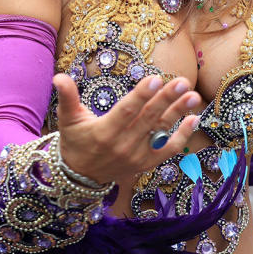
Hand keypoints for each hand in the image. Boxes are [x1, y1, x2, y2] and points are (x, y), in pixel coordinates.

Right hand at [53, 73, 200, 184]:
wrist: (80, 176)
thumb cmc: (74, 142)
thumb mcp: (67, 119)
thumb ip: (67, 97)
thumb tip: (58, 77)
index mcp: (104, 132)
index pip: (126, 111)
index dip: (141, 95)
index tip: (155, 78)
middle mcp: (122, 146)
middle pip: (148, 119)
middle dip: (166, 99)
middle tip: (182, 82)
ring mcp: (136, 156)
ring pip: (160, 131)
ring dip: (178, 113)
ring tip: (193, 96)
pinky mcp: (145, 164)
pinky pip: (167, 150)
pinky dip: (182, 137)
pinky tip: (194, 119)